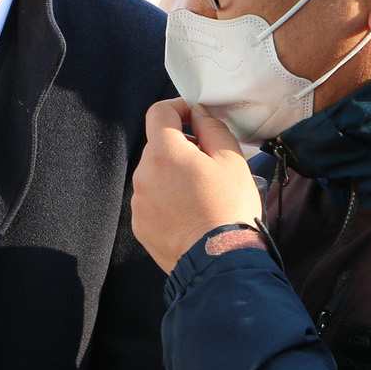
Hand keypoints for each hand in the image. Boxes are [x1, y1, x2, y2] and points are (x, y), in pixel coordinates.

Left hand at [131, 99, 262, 272]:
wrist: (219, 262)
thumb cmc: (228, 210)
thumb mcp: (231, 158)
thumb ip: (212, 127)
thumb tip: (199, 113)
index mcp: (164, 153)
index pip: (159, 112)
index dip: (178, 107)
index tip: (193, 116)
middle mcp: (144, 175)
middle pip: (159, 146)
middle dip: (182, 147)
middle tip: (211, 162)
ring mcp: (139, 202)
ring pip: (156, 175)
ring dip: (175, 175)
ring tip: (204, 194)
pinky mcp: (141, 225)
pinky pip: (153, 201)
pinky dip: (169, 200)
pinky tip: (192, 212)